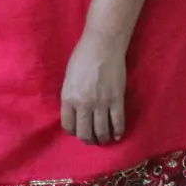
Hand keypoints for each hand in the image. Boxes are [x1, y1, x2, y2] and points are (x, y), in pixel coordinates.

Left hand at [60, 31, 127, 145]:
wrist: (102, 46)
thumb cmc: (82, 57)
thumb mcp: (68, 79)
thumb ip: (70, 96)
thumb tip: (75, 111)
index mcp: (68, 98)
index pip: (68, 126)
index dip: (72, 132)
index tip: (76, 131)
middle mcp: (83, 105)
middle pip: (84, 133)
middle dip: (88, 139)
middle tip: (91, 140)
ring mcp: (101, 104)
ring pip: (101, 131)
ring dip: (102, 139)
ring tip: (103, 139)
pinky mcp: (117, 100)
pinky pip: (118, 122)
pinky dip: (117, 132)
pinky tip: (117, 135)